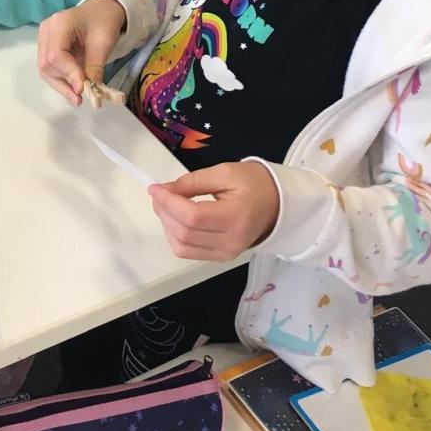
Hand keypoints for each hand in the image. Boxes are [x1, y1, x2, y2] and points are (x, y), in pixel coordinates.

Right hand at [37, 0, 125, 104]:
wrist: (101, 10)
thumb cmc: (104, 21)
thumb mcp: (104, 42)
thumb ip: (94, 66)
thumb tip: (90, 91)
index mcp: (59, 23)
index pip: (56, 54)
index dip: (68, 73)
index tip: (82, 89)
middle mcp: (46, 30)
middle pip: (47, 64)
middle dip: (63, 83)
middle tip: (80, 98)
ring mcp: (44, 38)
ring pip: (45, 69)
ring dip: (61, 85)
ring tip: (78, 97)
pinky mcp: (47, 46)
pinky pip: (49, 68)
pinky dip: (61, 80)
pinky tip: (74, 88)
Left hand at [149, 162, 279, 261]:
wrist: (276, 204)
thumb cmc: (253, 183)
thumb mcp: (224, 172)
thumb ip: (192, 182)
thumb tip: (164, 190)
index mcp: (236, 217)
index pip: (193, 217)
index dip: (168, 203)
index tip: (154, 187)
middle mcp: (231, 242)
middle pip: (184, 233)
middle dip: (164, 212)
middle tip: (158, 193)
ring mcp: (225, 254)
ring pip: (182, 246)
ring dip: (166, 225)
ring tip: (166, 204)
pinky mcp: (220, 258)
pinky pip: (188, 252)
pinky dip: (175, 236)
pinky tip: (176, 218)